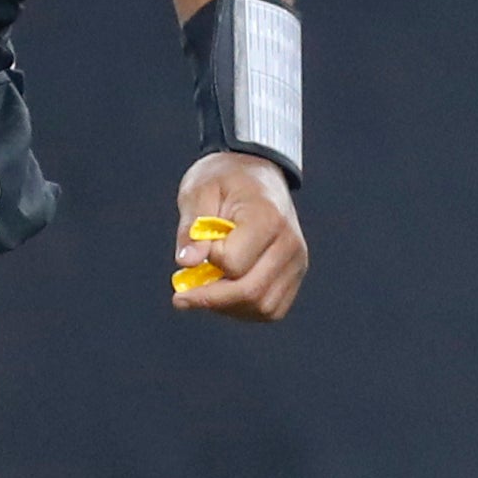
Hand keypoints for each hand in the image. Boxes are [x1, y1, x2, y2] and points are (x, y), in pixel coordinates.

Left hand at [171, 151, 305, 320]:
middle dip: (211, 300)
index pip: (233, 263)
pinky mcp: (294, 274)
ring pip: (263, 307)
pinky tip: (222, 293)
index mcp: (267, 218)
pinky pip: (271, 308)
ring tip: (203, 290)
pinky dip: (244, 308)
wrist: (255, 169)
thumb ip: (192, 228)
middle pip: (251, 292)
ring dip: (228, 307)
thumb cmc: (224, 177)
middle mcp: (289, 244)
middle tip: (181, 298)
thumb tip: (185, 264)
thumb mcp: (198, 190)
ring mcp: (296, 262)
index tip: (196, 246)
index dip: (207, 260)